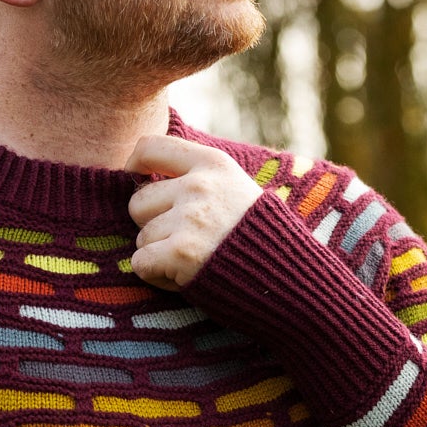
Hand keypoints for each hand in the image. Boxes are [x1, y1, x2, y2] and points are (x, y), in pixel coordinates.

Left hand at [126, 136, 261, 289]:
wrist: (290, 279)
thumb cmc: (260, 238)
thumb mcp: (237, 188)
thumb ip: (199, 176)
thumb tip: (144, 170)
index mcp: (213, 164)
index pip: (149, 147)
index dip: (135, 165)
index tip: (137, 178)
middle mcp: (199, 186)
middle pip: (138, 201)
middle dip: (153, 224)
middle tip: (185, 240)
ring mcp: (190, 219)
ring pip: (142, 237)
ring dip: (160, 255)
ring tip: (195, 259)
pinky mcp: (181, 253)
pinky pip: (141, 264)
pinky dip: (157, 277)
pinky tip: (186, 276)